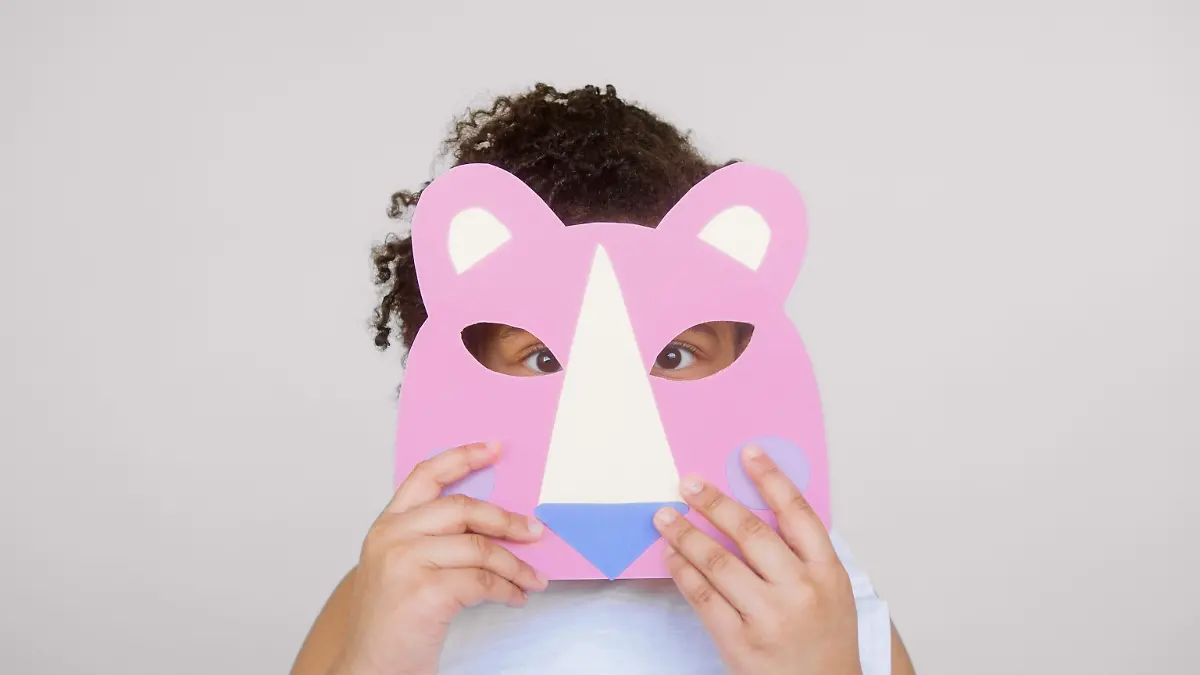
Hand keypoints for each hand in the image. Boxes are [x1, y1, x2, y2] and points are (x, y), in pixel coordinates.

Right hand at [336, 441, 547, 674]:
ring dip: (515, 565)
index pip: (426, 474)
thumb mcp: (401, 567)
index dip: (463, 457)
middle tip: (535, 531)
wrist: (368, 670)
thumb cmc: (390, 623)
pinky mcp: (424, 592)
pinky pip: (482, 581)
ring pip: (480, 548)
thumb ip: (433, 538)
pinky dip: (508, 590)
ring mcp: (405, 563)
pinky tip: (515, 598)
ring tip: (532, 578)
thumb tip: (492, 523)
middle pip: (463, 508)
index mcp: (387, 525)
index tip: (495, 448)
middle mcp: (392, 537)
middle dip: (507, 520)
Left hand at [653, 445, 860, 674]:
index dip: (771, 479)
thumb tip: (756, 505)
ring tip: (665, 517)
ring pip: (718, 562)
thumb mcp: (831, 590)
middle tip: (688, 484)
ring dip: (686, 534)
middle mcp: (799, 590)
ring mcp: (768, 617)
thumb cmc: (825, 640)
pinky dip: (683, 571)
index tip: (748, 453)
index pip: (797, 513)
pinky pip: (703, 597)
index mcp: (827, 571)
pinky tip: (672, 555)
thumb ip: (801, 551)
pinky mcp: (740, 642)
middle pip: (750, 532)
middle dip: (713, 502)